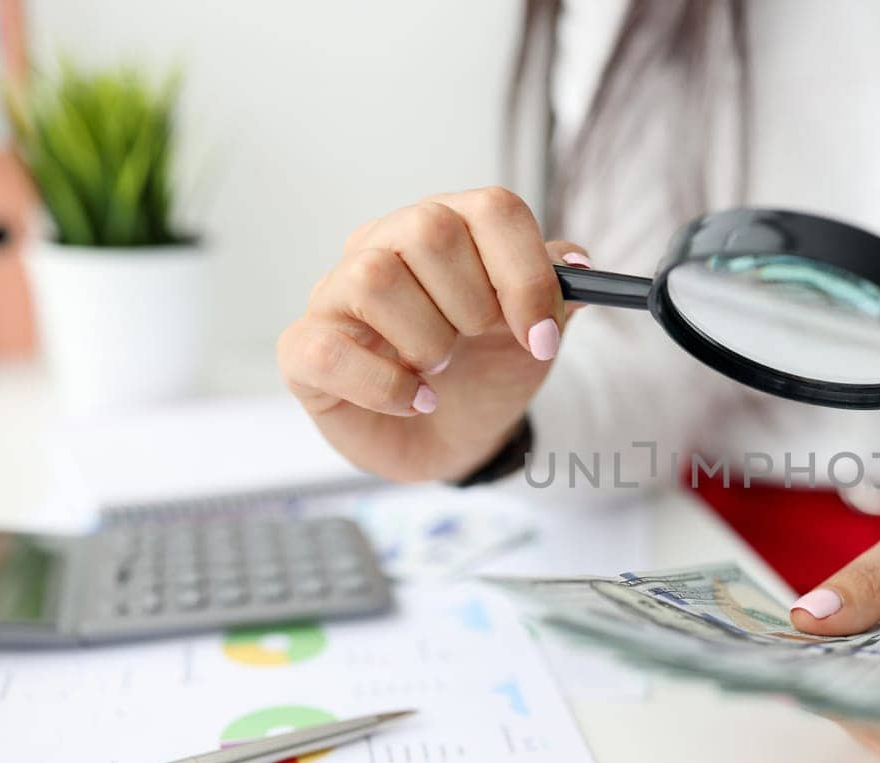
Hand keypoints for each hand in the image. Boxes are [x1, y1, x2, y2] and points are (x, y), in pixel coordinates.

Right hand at [277, 186, 586, 482]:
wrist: (453, 438)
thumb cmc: (484, 371)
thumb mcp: (535, 332)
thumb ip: (558, 292)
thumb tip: (575, 261)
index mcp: (446, 226)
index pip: (492, 208)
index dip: (526, 274)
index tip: (542, 335)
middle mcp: (385, 244)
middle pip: (430, 228)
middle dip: (473, 304)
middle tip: (475, 342)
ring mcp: (336, 293)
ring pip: (376, 277)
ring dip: (428, 341)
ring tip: (437, 369)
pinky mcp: (304, 350)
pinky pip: (331, 350)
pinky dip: (387, 386)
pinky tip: (416, 400)